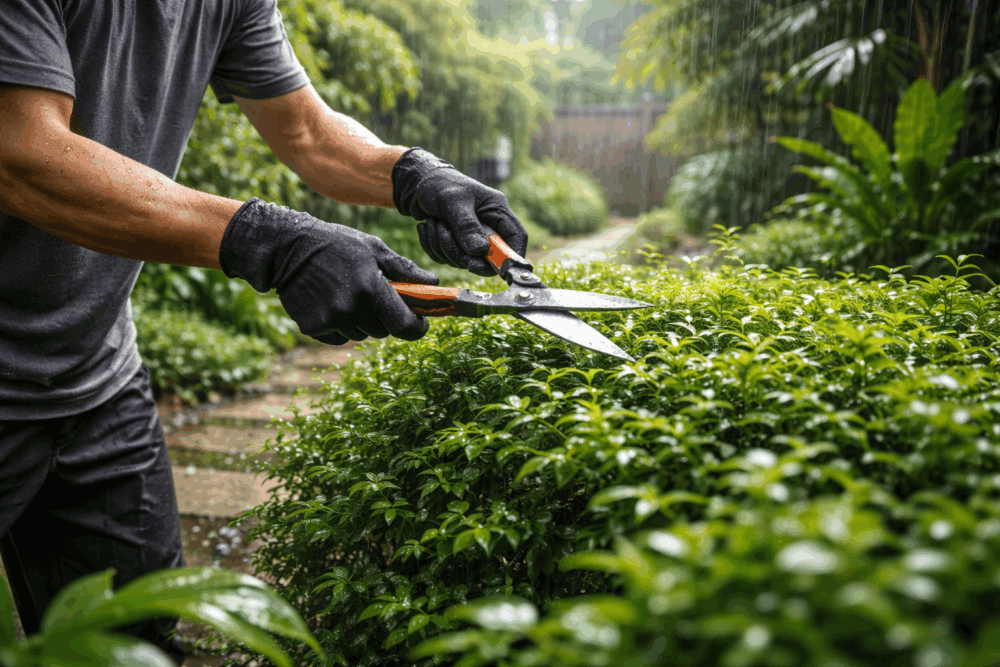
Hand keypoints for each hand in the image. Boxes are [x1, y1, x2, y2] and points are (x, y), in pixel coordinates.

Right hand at [218, 198, 438, 344]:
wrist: (287, 247)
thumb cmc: (336, 243)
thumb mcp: (373, 249)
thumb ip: (404, 269)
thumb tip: (433, 283)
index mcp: (372, 289)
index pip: (405, 326)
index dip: (416, 327)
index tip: (419, 321)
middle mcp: (352, 309)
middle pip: (384, 331)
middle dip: (385, 317)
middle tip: (374, 295)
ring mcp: (331, 320)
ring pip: (361, 334)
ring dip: (361, 321)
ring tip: (348, 293)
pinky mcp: (313, 327)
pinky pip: (339, 337)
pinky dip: (340, 325)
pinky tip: (330, 302)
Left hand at [391, 147, 527, 276]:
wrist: (417, 183)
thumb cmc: (439, 183)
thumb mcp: (453, 201)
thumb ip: (466, 225)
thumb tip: (479, 251)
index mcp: (496, 210)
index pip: (516, 237)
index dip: (511, 256)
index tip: (495, 268)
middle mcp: (488, 225)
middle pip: (487, 257)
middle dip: (462, 252)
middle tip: (444, 233)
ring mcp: (471, 236)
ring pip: (464, 260)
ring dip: (443, 246)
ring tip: (432, 222)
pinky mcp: (455, 243)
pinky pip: (447, 258)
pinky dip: (433, 246)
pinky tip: (426, 227)